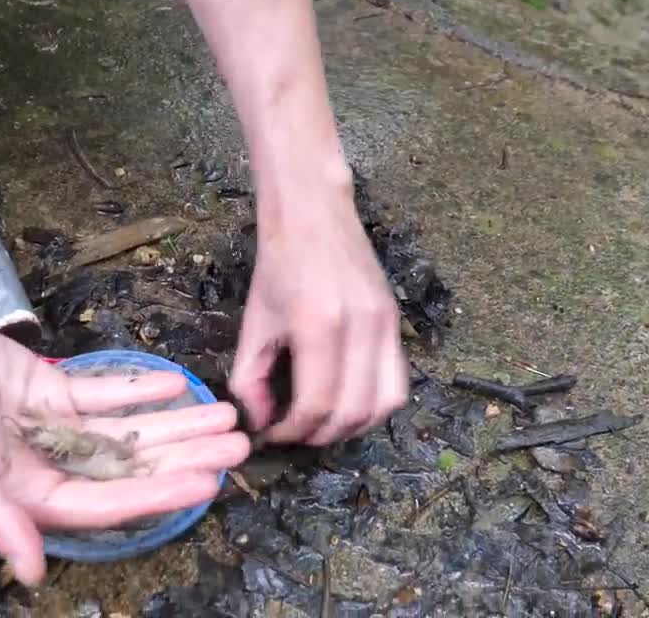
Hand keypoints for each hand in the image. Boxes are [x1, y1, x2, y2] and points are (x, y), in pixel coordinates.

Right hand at [0, 304, 248, 585]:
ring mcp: (49, 427)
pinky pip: (104, 393)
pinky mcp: (47, 389)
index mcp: (21, 497)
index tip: (207, 482)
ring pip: (127, 432)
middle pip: (129, 469)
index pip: (105, 504)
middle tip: (240, 444)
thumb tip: (35, 571)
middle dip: (185, 457)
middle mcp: (42, 468)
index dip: (157, 495)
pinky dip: (140, 389)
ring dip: (175, 424)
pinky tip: (179, 386)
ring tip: (226, 416)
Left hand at [228, 186, 407, 445]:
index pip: (317, 403)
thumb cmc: (277, 266)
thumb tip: (261, 422)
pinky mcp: (396, 321)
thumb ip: (250, 379)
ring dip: (355, 426)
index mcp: (318, 325)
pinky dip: (376, 405)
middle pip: (354, 411)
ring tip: (325, 425)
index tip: (274, 433)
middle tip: (298, 434)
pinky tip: (349, 402)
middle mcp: (360, 327)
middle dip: (323, 434)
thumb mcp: (253, 323)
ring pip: (385, 404)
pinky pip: (398, 381)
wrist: (314, 214)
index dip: (294, 431)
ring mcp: (385, 323)